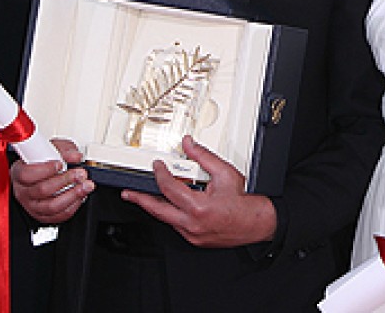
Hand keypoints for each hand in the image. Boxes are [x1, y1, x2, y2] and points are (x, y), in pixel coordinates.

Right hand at [10, 138, 93, 223]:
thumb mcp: (53, 148)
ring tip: (85, 186)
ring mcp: (32, 206)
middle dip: (65, 181)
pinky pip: (58, 216)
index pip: (26, 174)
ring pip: (51, 206)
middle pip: (42, 190)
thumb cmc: (44, 160)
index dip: (45, 170)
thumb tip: (75, 156)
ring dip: (72, 195)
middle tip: (80, 173)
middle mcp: (23, 191)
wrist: (42, 173)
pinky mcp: (43, 216)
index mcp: (19, 173)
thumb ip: (64, 150)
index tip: (60, 164)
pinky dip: (72, 206)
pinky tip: (80, 196)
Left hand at [120, 136, 275, 248]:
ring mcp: (192, 234)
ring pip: (166, 219)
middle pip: (157, 209)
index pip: (169, 187)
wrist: (256, 223)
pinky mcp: (194, 239)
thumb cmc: (243, 202)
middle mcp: (192, 224)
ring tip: (145, 197)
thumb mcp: (224, 172)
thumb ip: (203, 156)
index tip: (157, 166)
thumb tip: (189, 145)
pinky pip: (176, 225)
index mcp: (198, 207)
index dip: (160, 174)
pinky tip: (171, 205)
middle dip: (140, 199)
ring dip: (156, 206)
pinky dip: (172, 214)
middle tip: (128, 193)